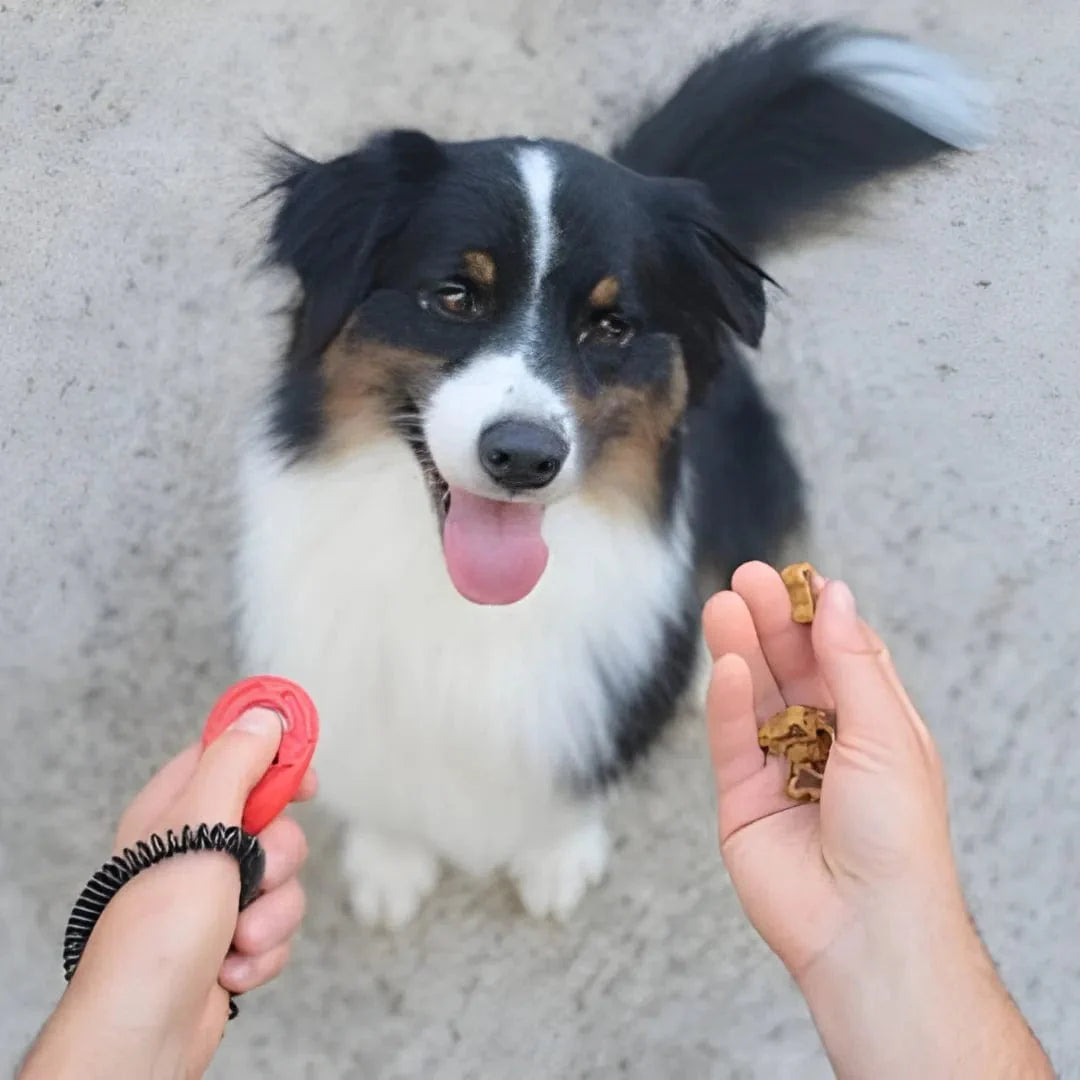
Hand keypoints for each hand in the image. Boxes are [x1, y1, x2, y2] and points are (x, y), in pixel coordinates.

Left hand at [21, 708, 315, 1079]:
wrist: (146, 1029)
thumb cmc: (157, 930)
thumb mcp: (201, 825)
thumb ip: (237, 762)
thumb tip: (264, 715)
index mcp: (177, 808)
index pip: (233, 752)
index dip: (275, 755)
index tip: (304, 772)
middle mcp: (196, 847)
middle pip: (276, 821)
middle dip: (279, 856)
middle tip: (254, 868)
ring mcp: (216, 895)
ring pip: (286, 879)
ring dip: (272, 913)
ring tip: (236, 934)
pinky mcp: (233, 939)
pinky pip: (280, 926)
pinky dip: (265, 949)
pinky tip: (230, 965)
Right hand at [703, 562, 1052, 1078]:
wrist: (863, 925)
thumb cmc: (896, 837)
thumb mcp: (885, 732)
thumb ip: (851, 661)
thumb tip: (837, 597)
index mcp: (873, 727)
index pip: (841, 655)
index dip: (818, 616)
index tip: (797, 578)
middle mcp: (825, 743)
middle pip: (791, 668)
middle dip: (770, 623)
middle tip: (745, 580)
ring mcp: (780, 769)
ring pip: (754, 697)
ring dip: (739, 650)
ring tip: (722, 606)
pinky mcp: (741, 798)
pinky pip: (730, 740)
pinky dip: (725, 702)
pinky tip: (725, 666)